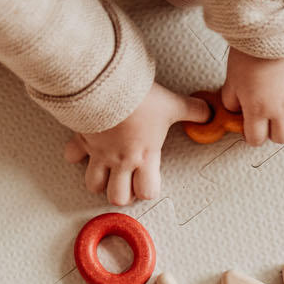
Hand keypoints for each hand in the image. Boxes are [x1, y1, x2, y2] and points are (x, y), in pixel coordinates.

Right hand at [64, 83, 208, 204]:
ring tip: (106, 172)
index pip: (147, 192)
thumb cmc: (138, 99)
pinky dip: (75, 155)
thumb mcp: (172, 104)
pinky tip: (83, 148)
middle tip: (127, 181)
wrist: (107, 85)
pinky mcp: (81, 140)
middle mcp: (121, 161)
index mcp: (144, 156)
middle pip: (118, 198)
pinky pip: (72, 157)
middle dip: (123, 194)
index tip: (148, 181)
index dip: (148, 190)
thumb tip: (211, 113)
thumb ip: (193, 111)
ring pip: (93, 185)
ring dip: (99, 182)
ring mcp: (98, 153)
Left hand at [221, 49, 283, 146]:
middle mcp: (281, 108)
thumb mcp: (232, 79)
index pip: (257, 139)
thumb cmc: (249, 52)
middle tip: (268, 122)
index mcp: (258, 109)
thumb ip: (232, 101)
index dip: (252, 136)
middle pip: (282, 138)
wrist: (272, 29)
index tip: (251, 130)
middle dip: (274, 132)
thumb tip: (236, 111)